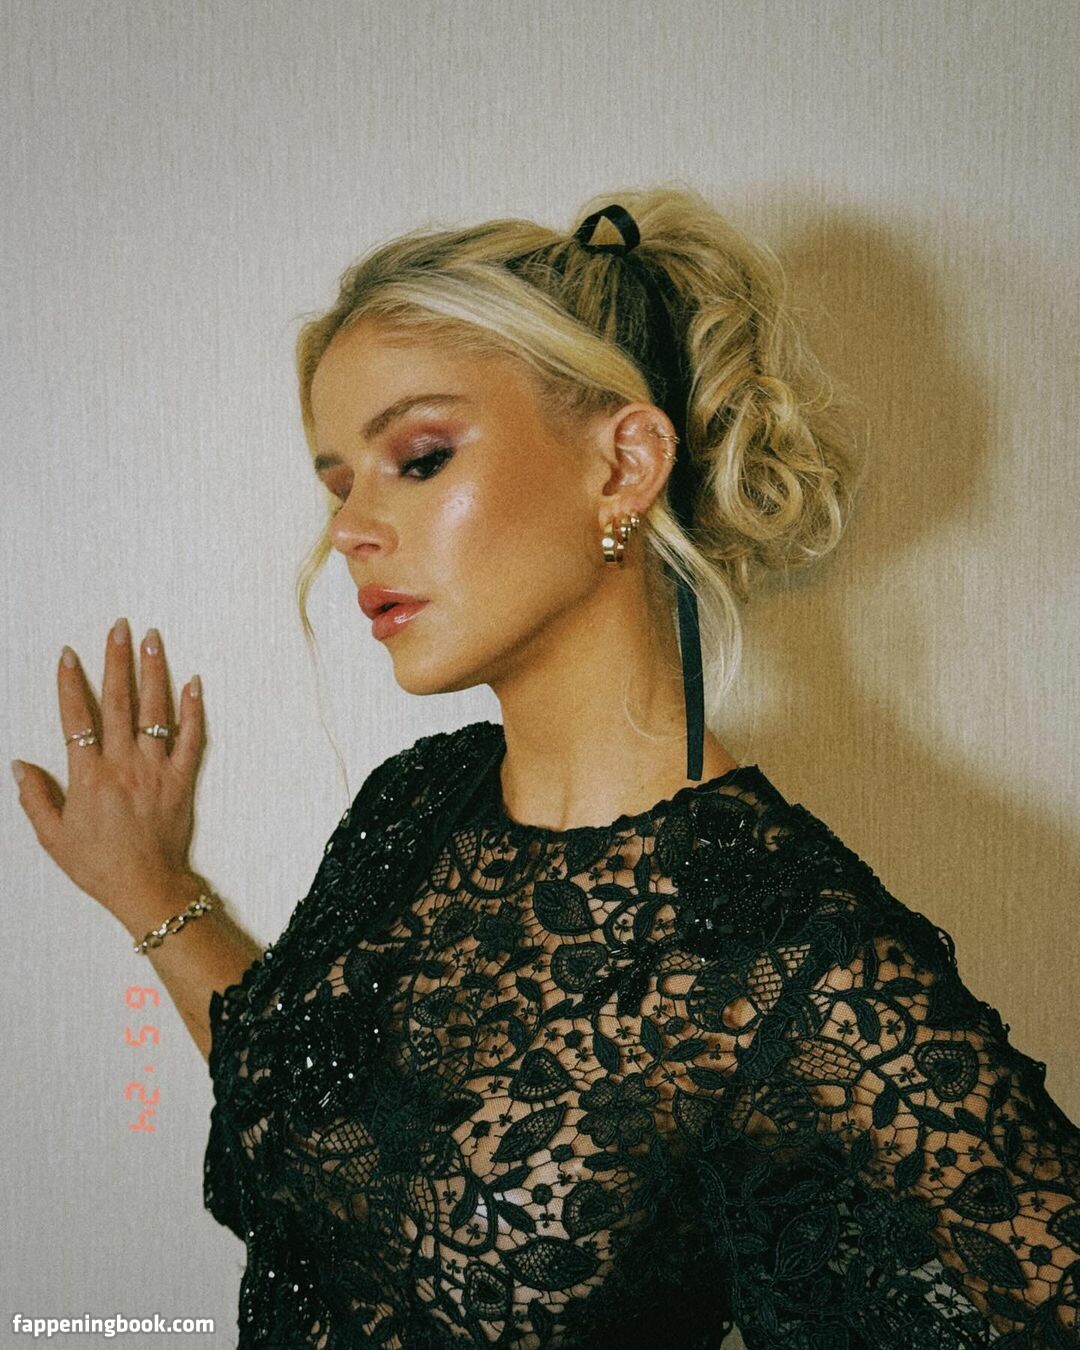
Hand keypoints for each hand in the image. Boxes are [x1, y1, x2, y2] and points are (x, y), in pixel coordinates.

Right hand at [13, 618, 205, 921]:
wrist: (146, 887)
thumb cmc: (97, 865)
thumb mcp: (53, 837)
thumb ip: (35, 798)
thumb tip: (19, 764)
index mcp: (88, 777)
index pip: (77, 719)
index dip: (71, 684)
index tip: (69, 654)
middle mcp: (123, 766)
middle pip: (119, 702)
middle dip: (117, 660)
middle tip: (119, 627)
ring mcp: (156, 770)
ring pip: (155, 711)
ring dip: (154, 672)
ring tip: (153, 639)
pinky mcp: (181, 780)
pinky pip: (191, 739)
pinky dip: (193, 710)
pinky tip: (194, 683)